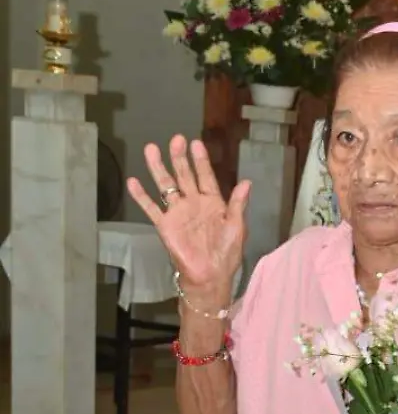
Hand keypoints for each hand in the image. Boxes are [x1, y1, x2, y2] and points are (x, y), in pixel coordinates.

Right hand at [126, 135, 249, 291]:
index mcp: (213, 203)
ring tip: (151, 149)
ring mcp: (178, 213)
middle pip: (184, 176)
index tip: (196, 143)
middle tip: (175, 139)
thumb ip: (239, 204)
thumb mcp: (238, 226)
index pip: (206, 176)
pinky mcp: (165, 225)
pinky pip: (152, 208)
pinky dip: (142, 196)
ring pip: (166, 186)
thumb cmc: (227, 252)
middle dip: (180, 158)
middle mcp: (194, 203)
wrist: (210, 275)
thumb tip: (246, 181)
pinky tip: (134, 182)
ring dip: (159, 168)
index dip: (201, 161)